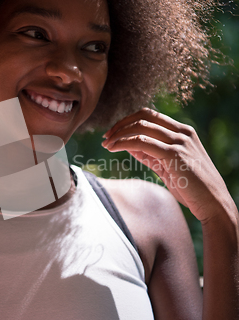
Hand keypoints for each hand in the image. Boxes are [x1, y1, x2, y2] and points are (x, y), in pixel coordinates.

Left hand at [102, 108, 230, 221]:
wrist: (213, 204)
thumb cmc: (192, 188)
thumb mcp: (168, 166)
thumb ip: (151, 154)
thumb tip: (130, 146)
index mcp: (182, 131)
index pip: (150, 115)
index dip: (128, 121)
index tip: (113, 133)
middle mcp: (182, 132)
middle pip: (144, 116)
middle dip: (121, 125)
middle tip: (106, 137)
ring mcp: (179, 142)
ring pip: (141, 127)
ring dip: (119, 134)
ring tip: (106, 144)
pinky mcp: (175, 154)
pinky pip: (142, 142)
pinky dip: (124, 143)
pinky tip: (114, 149)